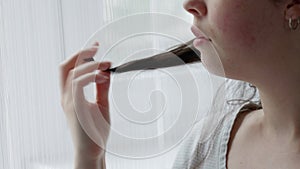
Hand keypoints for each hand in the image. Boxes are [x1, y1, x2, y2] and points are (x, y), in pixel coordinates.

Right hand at [59, 42, 110, 160]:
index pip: (71, 69)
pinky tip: (102, 76)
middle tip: (96, 47)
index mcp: (72, 95)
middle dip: (80, 53)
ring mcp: (69, 101)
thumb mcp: (101, 104)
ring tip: (107, 63)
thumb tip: (106, 72)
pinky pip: (78, 84)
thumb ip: (102, 88)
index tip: (96, 47)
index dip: (82, 55)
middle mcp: (67, 96)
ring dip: (91, 64)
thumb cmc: (95, 130)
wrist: (93, 150)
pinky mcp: (75, 107)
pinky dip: (90, 75)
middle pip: (65, 66)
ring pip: (73, 72)